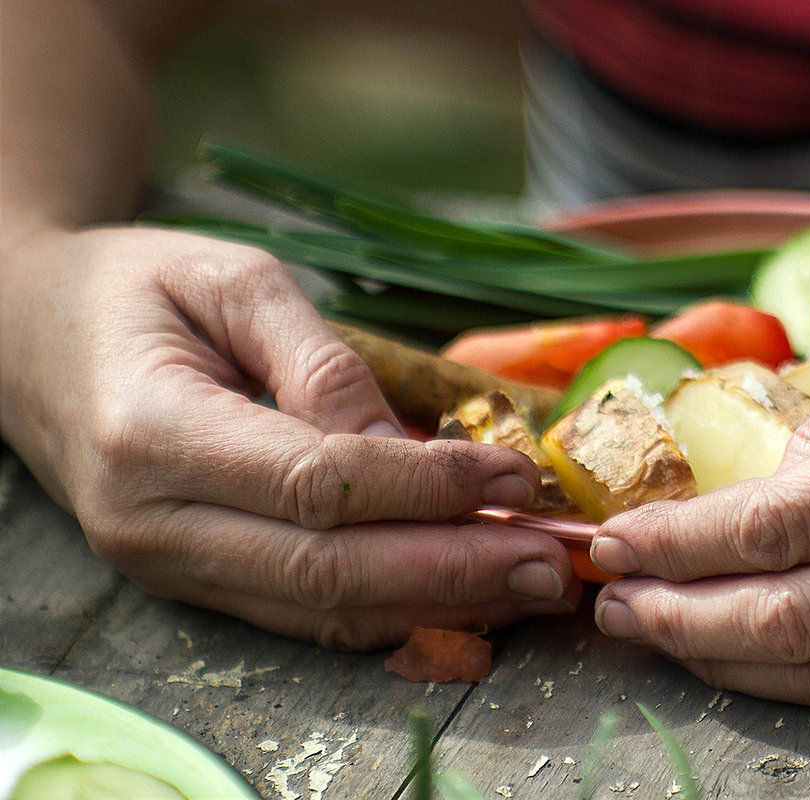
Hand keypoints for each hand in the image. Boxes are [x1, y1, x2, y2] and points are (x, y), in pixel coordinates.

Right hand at [0, 227, 578, 647]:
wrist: (33, 335)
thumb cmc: (137, 289)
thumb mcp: (232, 281)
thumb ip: (320, 364)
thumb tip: (411, 451)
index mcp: (152, 432)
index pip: (319, 483)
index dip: (427, 486)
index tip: (514, 476)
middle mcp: (152, 520)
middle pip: (328, 569)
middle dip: (453, 570)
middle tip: (549, 566)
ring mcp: (166, 564)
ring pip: (320, 609)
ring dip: (437, 605)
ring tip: (527, 590)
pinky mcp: (190, 581)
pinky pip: (300, 614)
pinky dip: (388, 614)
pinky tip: (461, 603)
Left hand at [589, 255, 809, 707]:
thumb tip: (772, 476)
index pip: (778, 524)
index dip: (680, 542)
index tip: (617, 541)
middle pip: (792, 615)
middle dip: (680, 616)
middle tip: (611, 605)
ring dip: (727, 660)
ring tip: (656, 635)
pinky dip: (804, 673)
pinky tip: (747, 654)